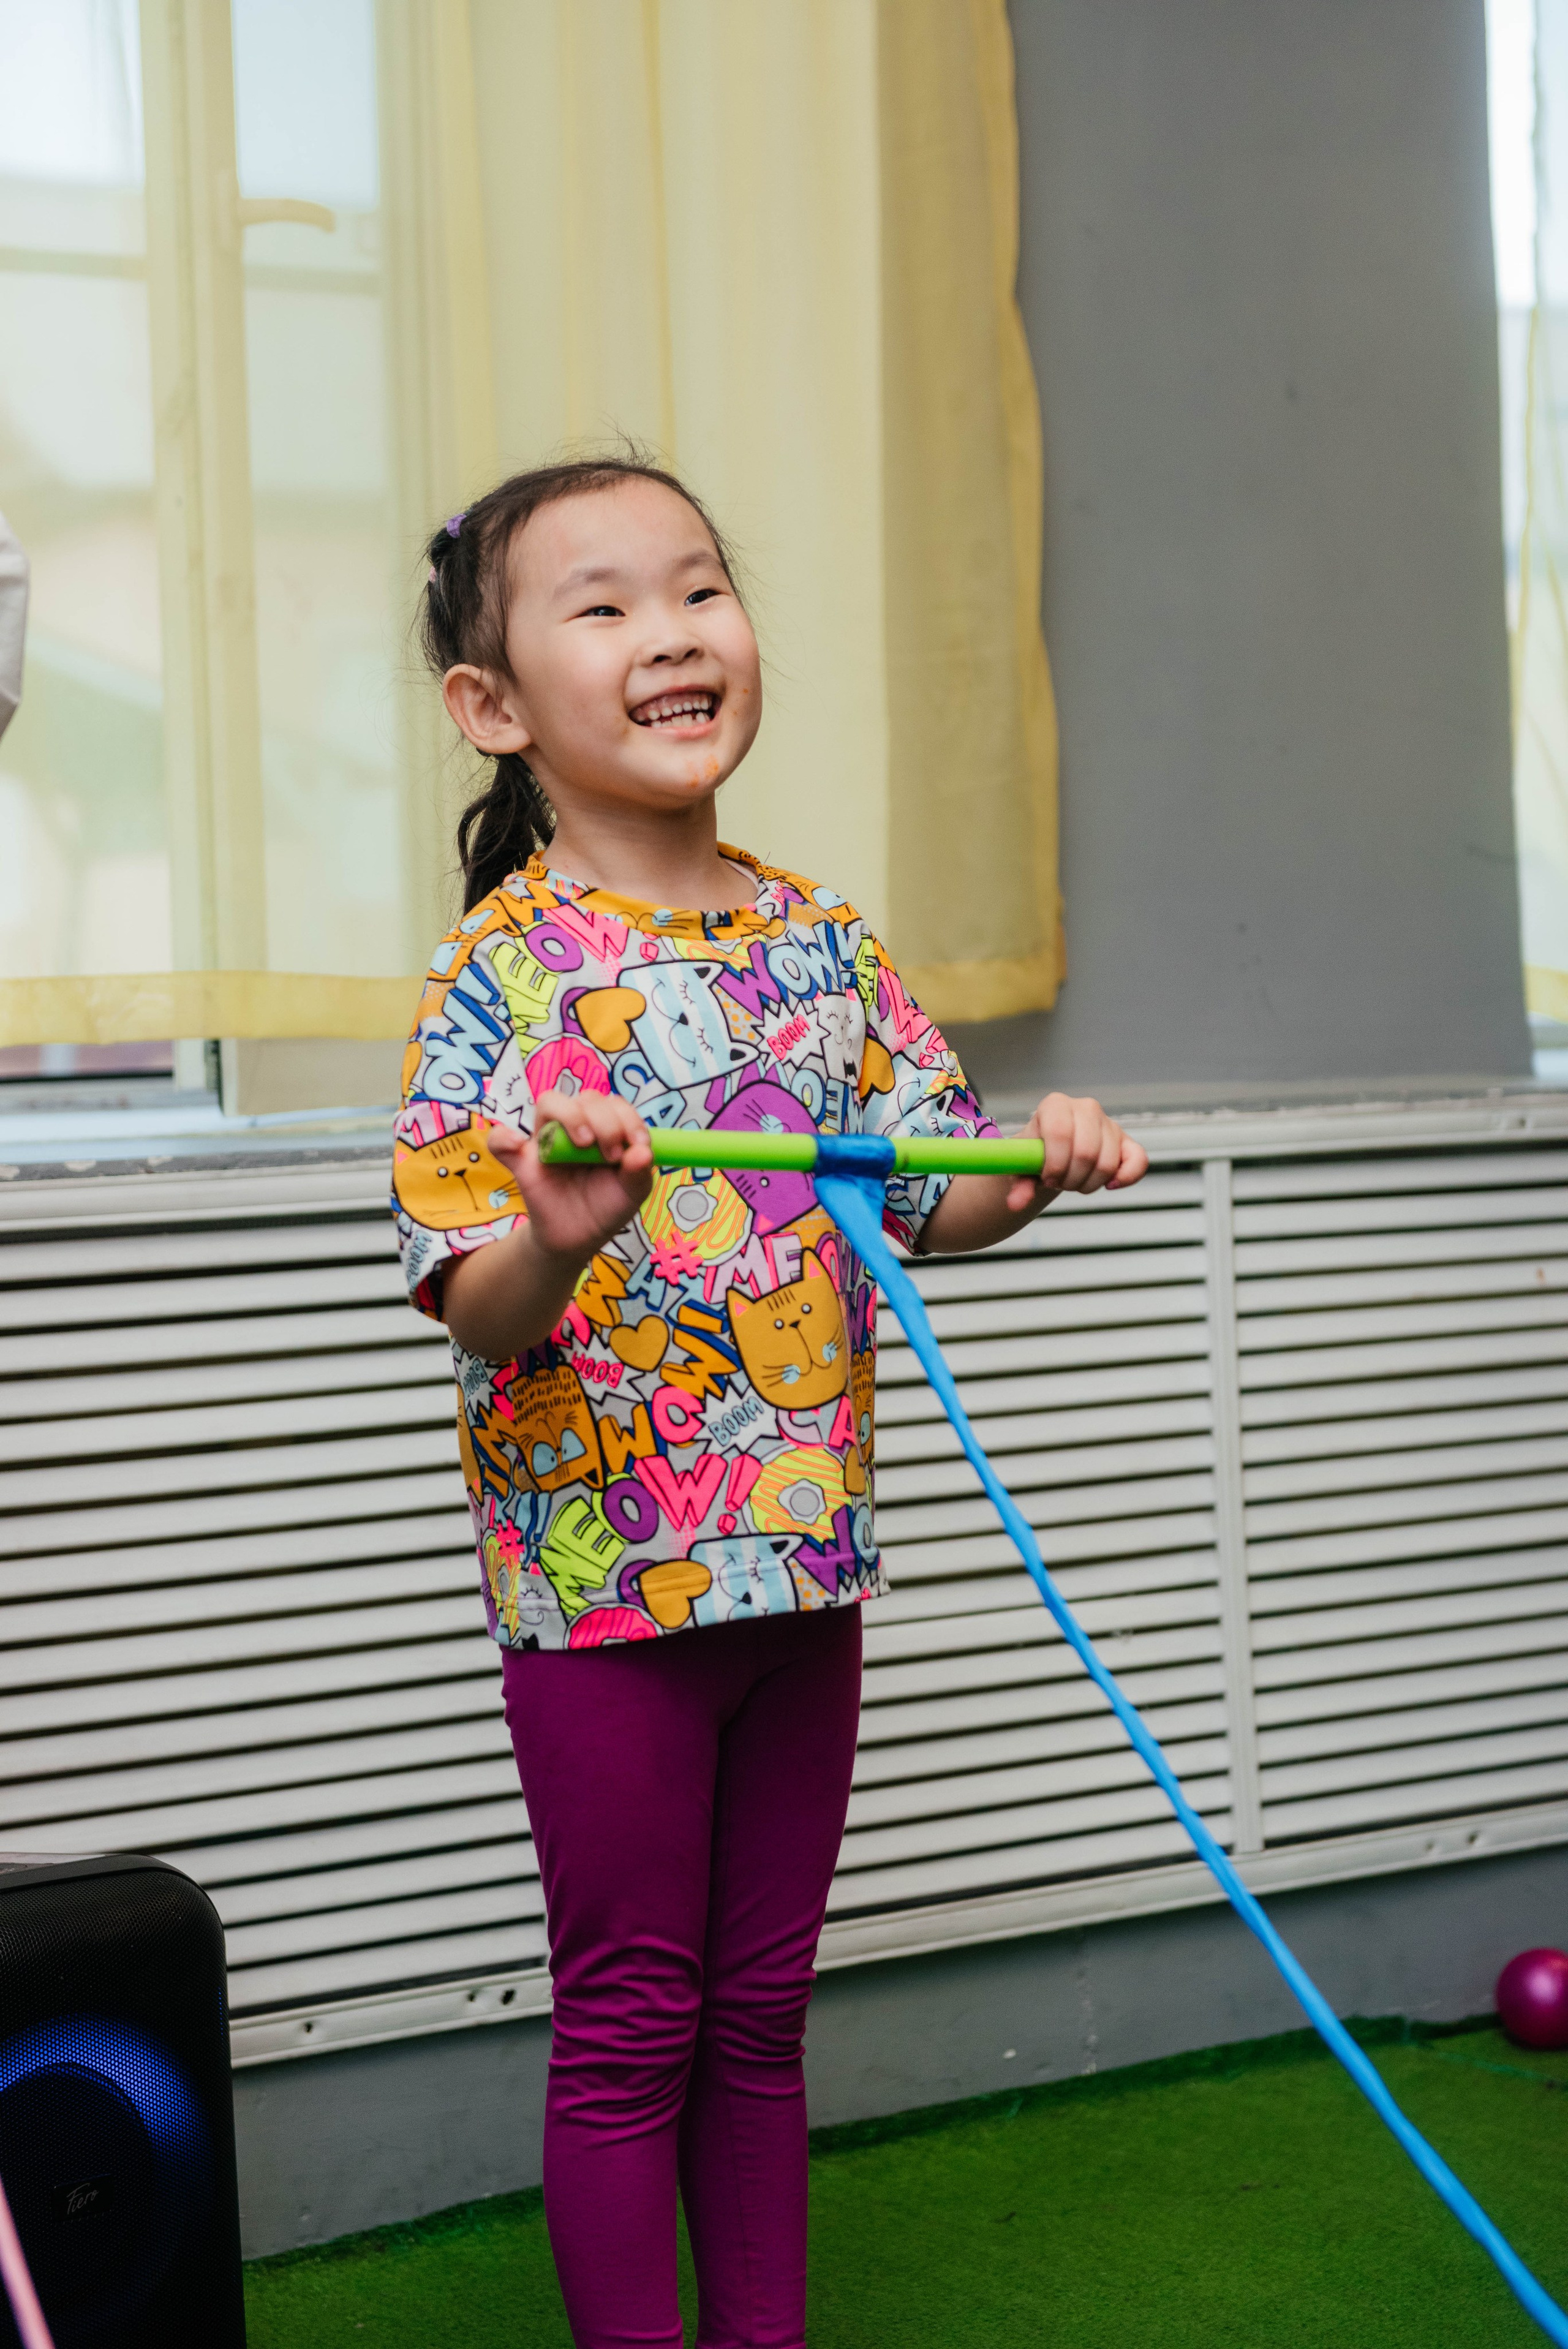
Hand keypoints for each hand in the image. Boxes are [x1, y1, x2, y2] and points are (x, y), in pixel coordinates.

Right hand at [488, 1087, 653, 1271]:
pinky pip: (500, 1141)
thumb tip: (642, 1151)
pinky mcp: (522, 1162)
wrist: (580, 1239)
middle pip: (586, 1098)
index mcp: (605, 1128)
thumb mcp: (632, 1193)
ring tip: (583, 1145)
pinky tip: (517, 1146)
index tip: (638, 1143)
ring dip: (570, 1116)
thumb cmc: (606, 1206)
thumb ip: (639, 1173)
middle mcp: (576, 1126)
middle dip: (606, 1121)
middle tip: (612, 1156)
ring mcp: (547, 1141)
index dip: (627, 1117)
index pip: (613, 1103)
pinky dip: (504, 1138)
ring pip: (550, 1102)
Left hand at [1006, 1092, 1147, 1213]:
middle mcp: (1085, 1107)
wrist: (1050, 1154)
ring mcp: (1108, 1123)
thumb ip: (1018, 1185)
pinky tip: (1108, 1186)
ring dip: (1088, 1184)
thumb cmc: (1035, 1156)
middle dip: (1070, 1178)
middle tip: (1059, 1183)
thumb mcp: (1020, 1168)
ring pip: (1107, 1163)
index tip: (1047, 1178)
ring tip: (1074, 1182)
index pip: (1060, 1132)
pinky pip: (1138, 1160)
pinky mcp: (1126, 1141)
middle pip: (1085, 1152)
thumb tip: (1016, 1204)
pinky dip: (1125, 1178)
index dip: (1054, 1163)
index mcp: (1055, 1104)